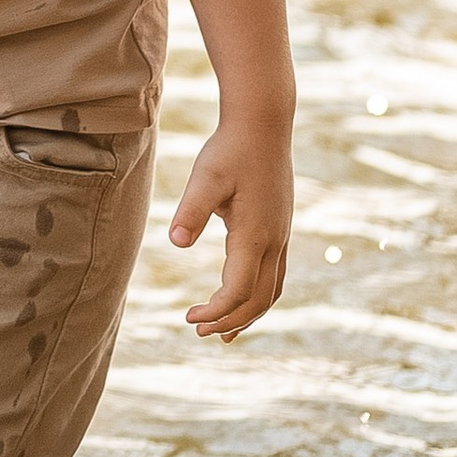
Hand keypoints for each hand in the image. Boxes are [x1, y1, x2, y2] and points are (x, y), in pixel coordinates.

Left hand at [169, 121, 291, 340]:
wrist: (264, 125)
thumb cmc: (230, 150)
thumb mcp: (205, 178)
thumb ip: (191, 211)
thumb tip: (175, 243)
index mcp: (254, 236)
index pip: (238, 292)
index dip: (215, 312)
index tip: (188, 317)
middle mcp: (273, 242)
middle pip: (258, 300)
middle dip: (229, 321)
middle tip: (198, 331)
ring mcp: (281, 236)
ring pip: (271, 291)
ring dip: (247, 315)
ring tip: (222, 332)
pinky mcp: (280, 228)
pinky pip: (274, 276)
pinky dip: (258, 296)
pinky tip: (241, 295)